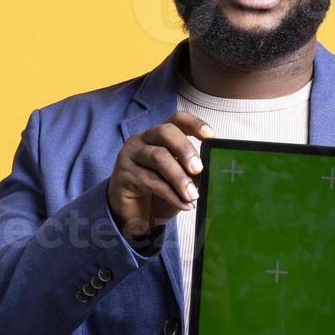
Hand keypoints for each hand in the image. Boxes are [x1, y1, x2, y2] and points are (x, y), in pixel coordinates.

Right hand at [107, 111, 213, 242]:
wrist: (134, 214)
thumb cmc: (158, 192)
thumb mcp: (178, 179)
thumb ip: (190, 172)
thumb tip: (208, 173)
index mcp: (159, 136)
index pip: (177, 120)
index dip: (194, 124)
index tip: (210, 136)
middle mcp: (143, 139)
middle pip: (166, 132)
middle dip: (185, 150)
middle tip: (198, 169)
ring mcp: (131, 155)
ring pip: (158, 157)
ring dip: (179, 177)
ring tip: (193, 195)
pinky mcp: (123, 174)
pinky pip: (150, 181)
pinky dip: (171, 194)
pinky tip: (183, 204)